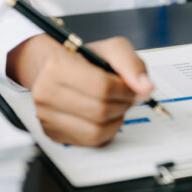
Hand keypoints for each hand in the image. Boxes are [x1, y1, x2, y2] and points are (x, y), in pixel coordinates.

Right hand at [6, 34, 153, 146]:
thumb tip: (146, 88)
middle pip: (100, 110)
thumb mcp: (111, 50)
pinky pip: (91, 141)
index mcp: (58, 66)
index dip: (125, 89)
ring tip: (115, 105)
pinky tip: (105, 117)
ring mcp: (46, 116)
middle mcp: (46, 93)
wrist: (54, 71)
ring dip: (116, 119)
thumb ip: (132, 64)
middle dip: (122, 104)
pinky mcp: (54, 134)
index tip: (131, 86)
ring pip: (97, 130)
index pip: (102, 87)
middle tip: (125, 96)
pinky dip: (107, 130)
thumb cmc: (84, 60)